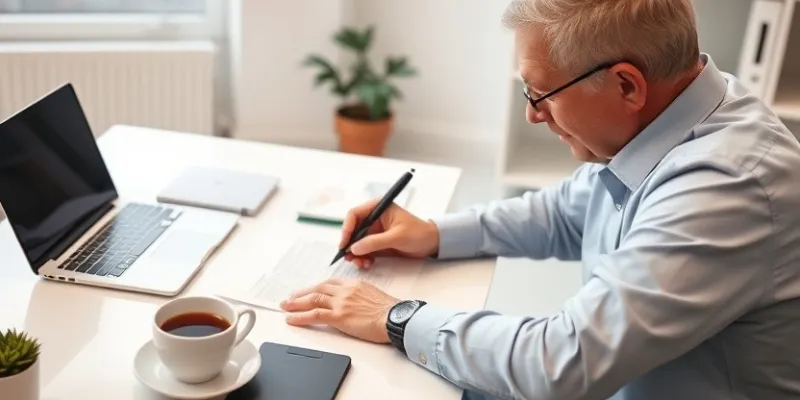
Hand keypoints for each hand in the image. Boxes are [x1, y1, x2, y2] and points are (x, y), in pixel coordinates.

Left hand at [280, 279, 397, 343]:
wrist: (397, 317)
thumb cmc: (392, 311)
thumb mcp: (376, 296)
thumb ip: (362, 297)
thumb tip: (357, 304)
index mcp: (355, 284)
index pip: (331, 283)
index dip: (317, 287)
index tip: (310, 291)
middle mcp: (345, 291)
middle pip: (318, 288)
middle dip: (302, 293)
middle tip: (290, 297)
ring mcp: (341, 303)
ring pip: (313, 299)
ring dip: (296, 303)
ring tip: (285, 306)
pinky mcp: (339, 316)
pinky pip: (314, 315)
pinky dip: (300, 316)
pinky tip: (291, 319)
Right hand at [340, 199, 439, 268]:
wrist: (432, 244)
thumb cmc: (418, 233)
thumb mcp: (397, 237)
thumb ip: (375, 242)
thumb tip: (354, 248)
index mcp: (378, 208)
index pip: (355, 214)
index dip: (346, 228)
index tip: (344, 244)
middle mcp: (374, 218)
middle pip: (353, 230)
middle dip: (350, 245)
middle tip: (349, 258)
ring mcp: (375, 231)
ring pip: (357, 242)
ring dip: (356, 254)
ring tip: (361, 264)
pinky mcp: (377, 243)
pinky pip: (364, 250)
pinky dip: (363, 258)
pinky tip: (367, 264)